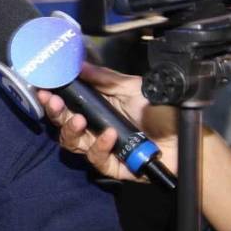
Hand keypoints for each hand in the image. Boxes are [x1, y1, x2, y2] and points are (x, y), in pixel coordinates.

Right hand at [36, 63, 178, 180]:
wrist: (186, 139)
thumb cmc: (162, 112)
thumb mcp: (133, 87)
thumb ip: (105, 78)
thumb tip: (79, 64)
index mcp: (99, 107)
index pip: (69, 103)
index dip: (54, 97)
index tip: (44, 88)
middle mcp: (96, 127)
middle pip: (64, 123)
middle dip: (55, 113)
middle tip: (53, 103)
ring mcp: (102, 147)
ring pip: (73, 143)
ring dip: (71, 130)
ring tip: (79, 120)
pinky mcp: (111, 166)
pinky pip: (96, 158)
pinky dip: (99, 146)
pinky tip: (109, 135)